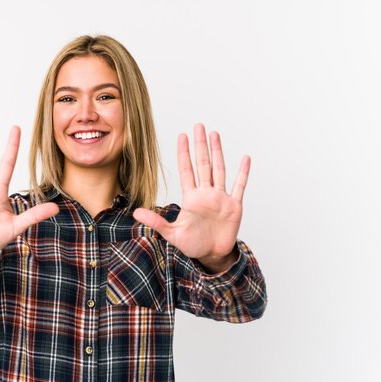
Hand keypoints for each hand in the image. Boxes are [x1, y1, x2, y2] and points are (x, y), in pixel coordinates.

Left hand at [133, 124, 249, 272]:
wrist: (212, 255)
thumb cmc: (193, 245)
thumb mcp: (172, 233)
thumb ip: (156, 222)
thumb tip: (135, 213)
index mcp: (191, 197)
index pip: (186, 170)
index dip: (184, 153)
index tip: (182, 136)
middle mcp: (206, 193)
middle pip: (203, 164)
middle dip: (200, 145)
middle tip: (198, 126)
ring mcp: (220, 197)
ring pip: (219, 169)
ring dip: (217, 152)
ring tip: (215, 134)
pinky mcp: (234, 205)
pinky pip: (239, 186)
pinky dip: (243, 172)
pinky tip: (245, 158)